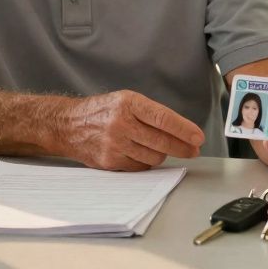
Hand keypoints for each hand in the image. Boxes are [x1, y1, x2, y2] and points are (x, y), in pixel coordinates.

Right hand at [60, 90, 204, 170]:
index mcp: (128, 103)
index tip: (198, 137)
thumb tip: (182, 132)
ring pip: (153, 157)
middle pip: (161, 141)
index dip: (184, 129)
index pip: (163, 118)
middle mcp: (121, 123)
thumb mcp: (127, 101)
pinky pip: (140, 167)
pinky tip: (141, 153)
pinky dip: (146, 162)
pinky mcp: (109, 161)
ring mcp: (114, 144)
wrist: (69, 125)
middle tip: (194, 150)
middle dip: (182, 147)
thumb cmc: (104, 111)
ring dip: (162, 154)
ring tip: (158, 147)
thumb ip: (152, 114)